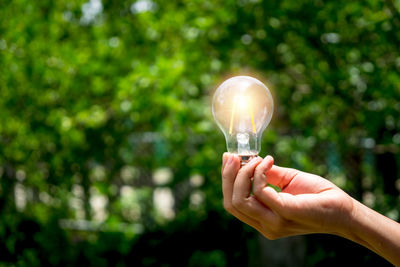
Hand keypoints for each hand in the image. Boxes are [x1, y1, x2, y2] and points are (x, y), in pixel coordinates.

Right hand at [221, 153, 353, 238]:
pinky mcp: (284, 212)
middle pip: (231, 203)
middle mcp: (265, 225)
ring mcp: (274, 222)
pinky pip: (259, 190)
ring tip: (256, 159)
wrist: (345, 209)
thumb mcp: (286, 181)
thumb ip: (267, 175)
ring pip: (239, 199)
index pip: (233, 204)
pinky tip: (269, 160)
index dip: (227, 180)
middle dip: (228, 176)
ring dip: (243, 173)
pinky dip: (260, 171)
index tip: (228, 158)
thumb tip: (250, 161)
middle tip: (233, 156)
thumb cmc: (318, 195)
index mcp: (263, 220)